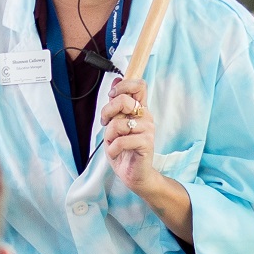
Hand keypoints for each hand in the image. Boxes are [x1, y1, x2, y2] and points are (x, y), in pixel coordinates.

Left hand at [98, 75, 158, 192]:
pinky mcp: (146, 143)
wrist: (133, 174)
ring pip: (118, 123)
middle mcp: (146, 116)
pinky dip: (112, 149)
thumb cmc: (123, 150)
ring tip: (113, 144)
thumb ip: (116, 104)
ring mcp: (148, 129)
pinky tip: (115, 153)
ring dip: (109, 136)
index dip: (123, 86)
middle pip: (124, 100)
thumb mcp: (114, 125)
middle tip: (105, 124)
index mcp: (139, 110)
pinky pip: (121, 141)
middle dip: (107, 111)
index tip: (112, 97)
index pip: (139, 85)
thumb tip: (116, 79)